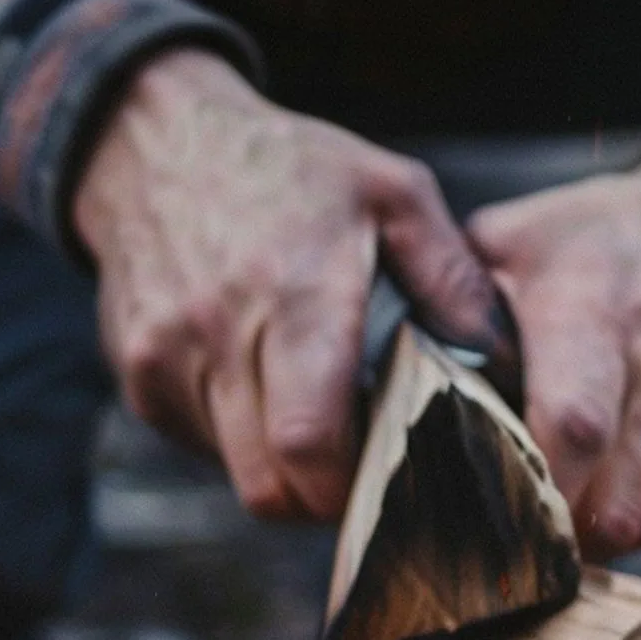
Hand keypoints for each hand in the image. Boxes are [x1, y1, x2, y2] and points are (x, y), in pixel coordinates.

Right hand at [72, 49, 503, 520]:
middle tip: (358, 467)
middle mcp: (219, 332)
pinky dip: (238, 438)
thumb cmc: (290, 169)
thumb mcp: (391, 191)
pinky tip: (260, 385)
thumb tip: (503, 360)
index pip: (311, 446)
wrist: (154, 142)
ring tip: (312, 412)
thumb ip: (451, 277)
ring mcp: (166, 359)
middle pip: (271, 486)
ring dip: (281, 467)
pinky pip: (200, 445)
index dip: (351, 486)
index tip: (386, 475)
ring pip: (236, 474)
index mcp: (295, 292)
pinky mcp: (138, 377)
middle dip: (320, 497)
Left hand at [468, 138, 640, 555]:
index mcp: (592, 305)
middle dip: (545, 538)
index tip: (472, 521)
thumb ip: (452, 302)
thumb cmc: (610, 241)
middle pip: (603, 497)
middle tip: (496, 551)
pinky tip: (603, 490)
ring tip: (542, 520)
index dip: (522, 491)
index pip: (568, 425)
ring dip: (580, 536)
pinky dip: (629, 521)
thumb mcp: (522, 238)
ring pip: (634, 519)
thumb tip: (381, 375)